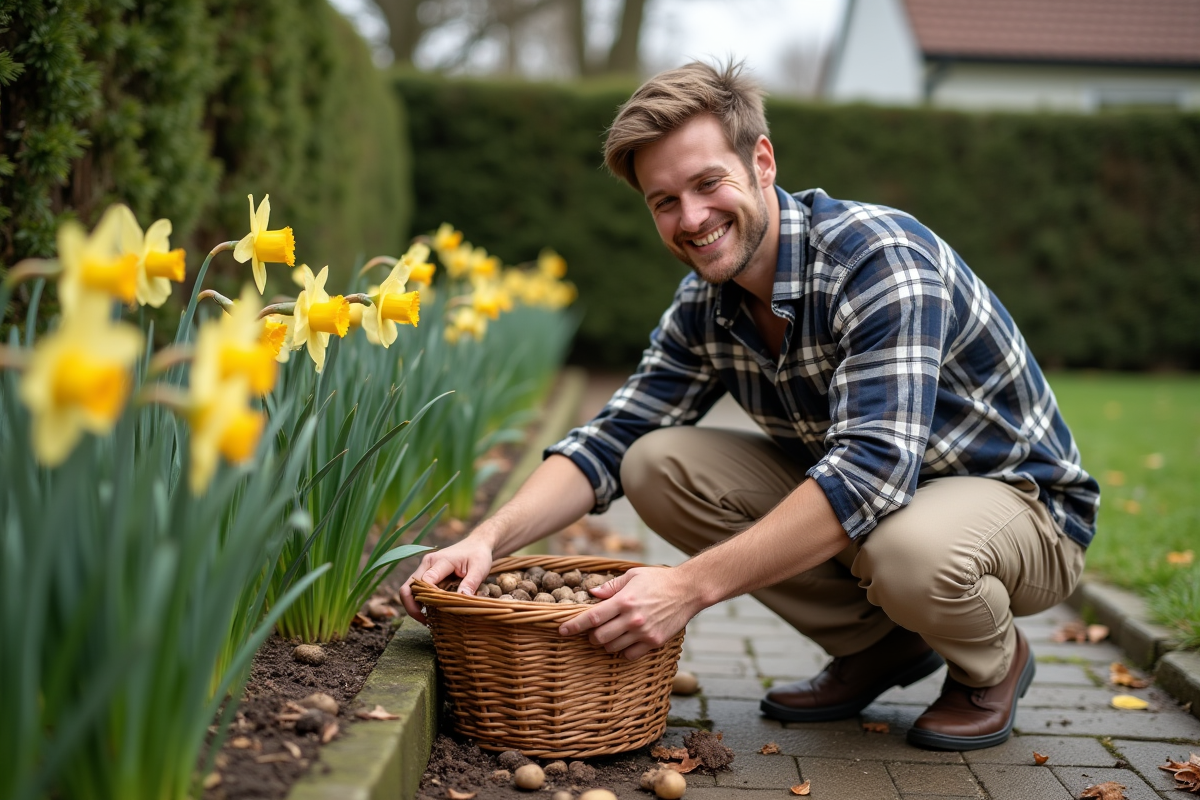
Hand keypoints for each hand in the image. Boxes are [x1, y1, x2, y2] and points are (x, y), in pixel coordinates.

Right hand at [399, 533, 494, 623]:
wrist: (476, 544)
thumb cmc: (478, 555)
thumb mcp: (480, 568)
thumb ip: (471, 583)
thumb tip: (462, 598)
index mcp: (440, 560)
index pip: (425, 581)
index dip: (428, 598)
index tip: (438, 610)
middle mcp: (427, 563)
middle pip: (409, 587)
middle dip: (412, 606)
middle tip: (425, 621)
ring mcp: (424, 568)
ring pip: (408, 589)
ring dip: (413, 605)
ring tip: (427, 620)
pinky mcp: (426, 573)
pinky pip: (415, 589)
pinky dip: (418, 602)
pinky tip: (429, 612)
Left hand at [557, 566, 699, 660]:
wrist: (688, 590)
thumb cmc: (658, 580)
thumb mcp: (633, 576)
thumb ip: (611, 587)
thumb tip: (592, 594)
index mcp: (624, 601)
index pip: (592, 618)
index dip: (574, 625)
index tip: (562, 630)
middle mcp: (632, 619)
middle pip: (599, 637)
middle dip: (591, 636)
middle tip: (594, 630)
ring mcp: (643, 633)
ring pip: (612, 648)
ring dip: (606, 643)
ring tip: (611, 633)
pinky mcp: (654, 642)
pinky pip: (630, 655)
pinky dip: (623, 650)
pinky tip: (626, 640)